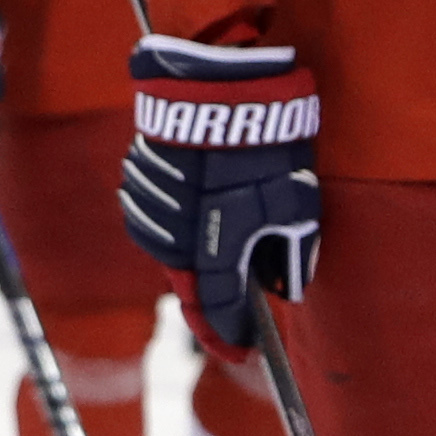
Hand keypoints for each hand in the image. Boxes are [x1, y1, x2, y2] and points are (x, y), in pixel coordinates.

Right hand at [121, 36, 319, 338]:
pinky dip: (178, 216)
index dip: (229, 335)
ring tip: (227, 212)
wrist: (220, 86)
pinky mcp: (138, 183)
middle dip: (215, 288)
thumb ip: (293, 250)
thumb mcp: (298, 201)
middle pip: (190, 282)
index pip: (217, 310)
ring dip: (195, 246)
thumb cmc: (266, 144)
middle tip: (241, 282)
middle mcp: (175, 239)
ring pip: (171, 249)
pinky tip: (201, 190)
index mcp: (215, 250)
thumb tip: (288, 283)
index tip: (241, 348)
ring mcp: (151, 211)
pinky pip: (156, 216)